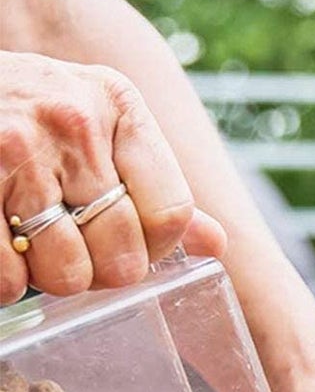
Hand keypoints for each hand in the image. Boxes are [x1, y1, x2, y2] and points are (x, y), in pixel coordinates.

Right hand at [0, 49, 226, 302]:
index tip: (127, 243)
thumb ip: (154, 186)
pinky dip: (6, 282)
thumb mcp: (97, 123)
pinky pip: (6, 277)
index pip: (171, 214)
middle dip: (100, 270)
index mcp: (120, 108)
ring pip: (66, 272)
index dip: (154, 249)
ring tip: (32, 244)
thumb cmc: (26, 110)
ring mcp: (15, 151)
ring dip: (49, 277)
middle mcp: (73, 123)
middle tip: (72, 249)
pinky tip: (2, 252)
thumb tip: (217, 246)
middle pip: (122, 255)